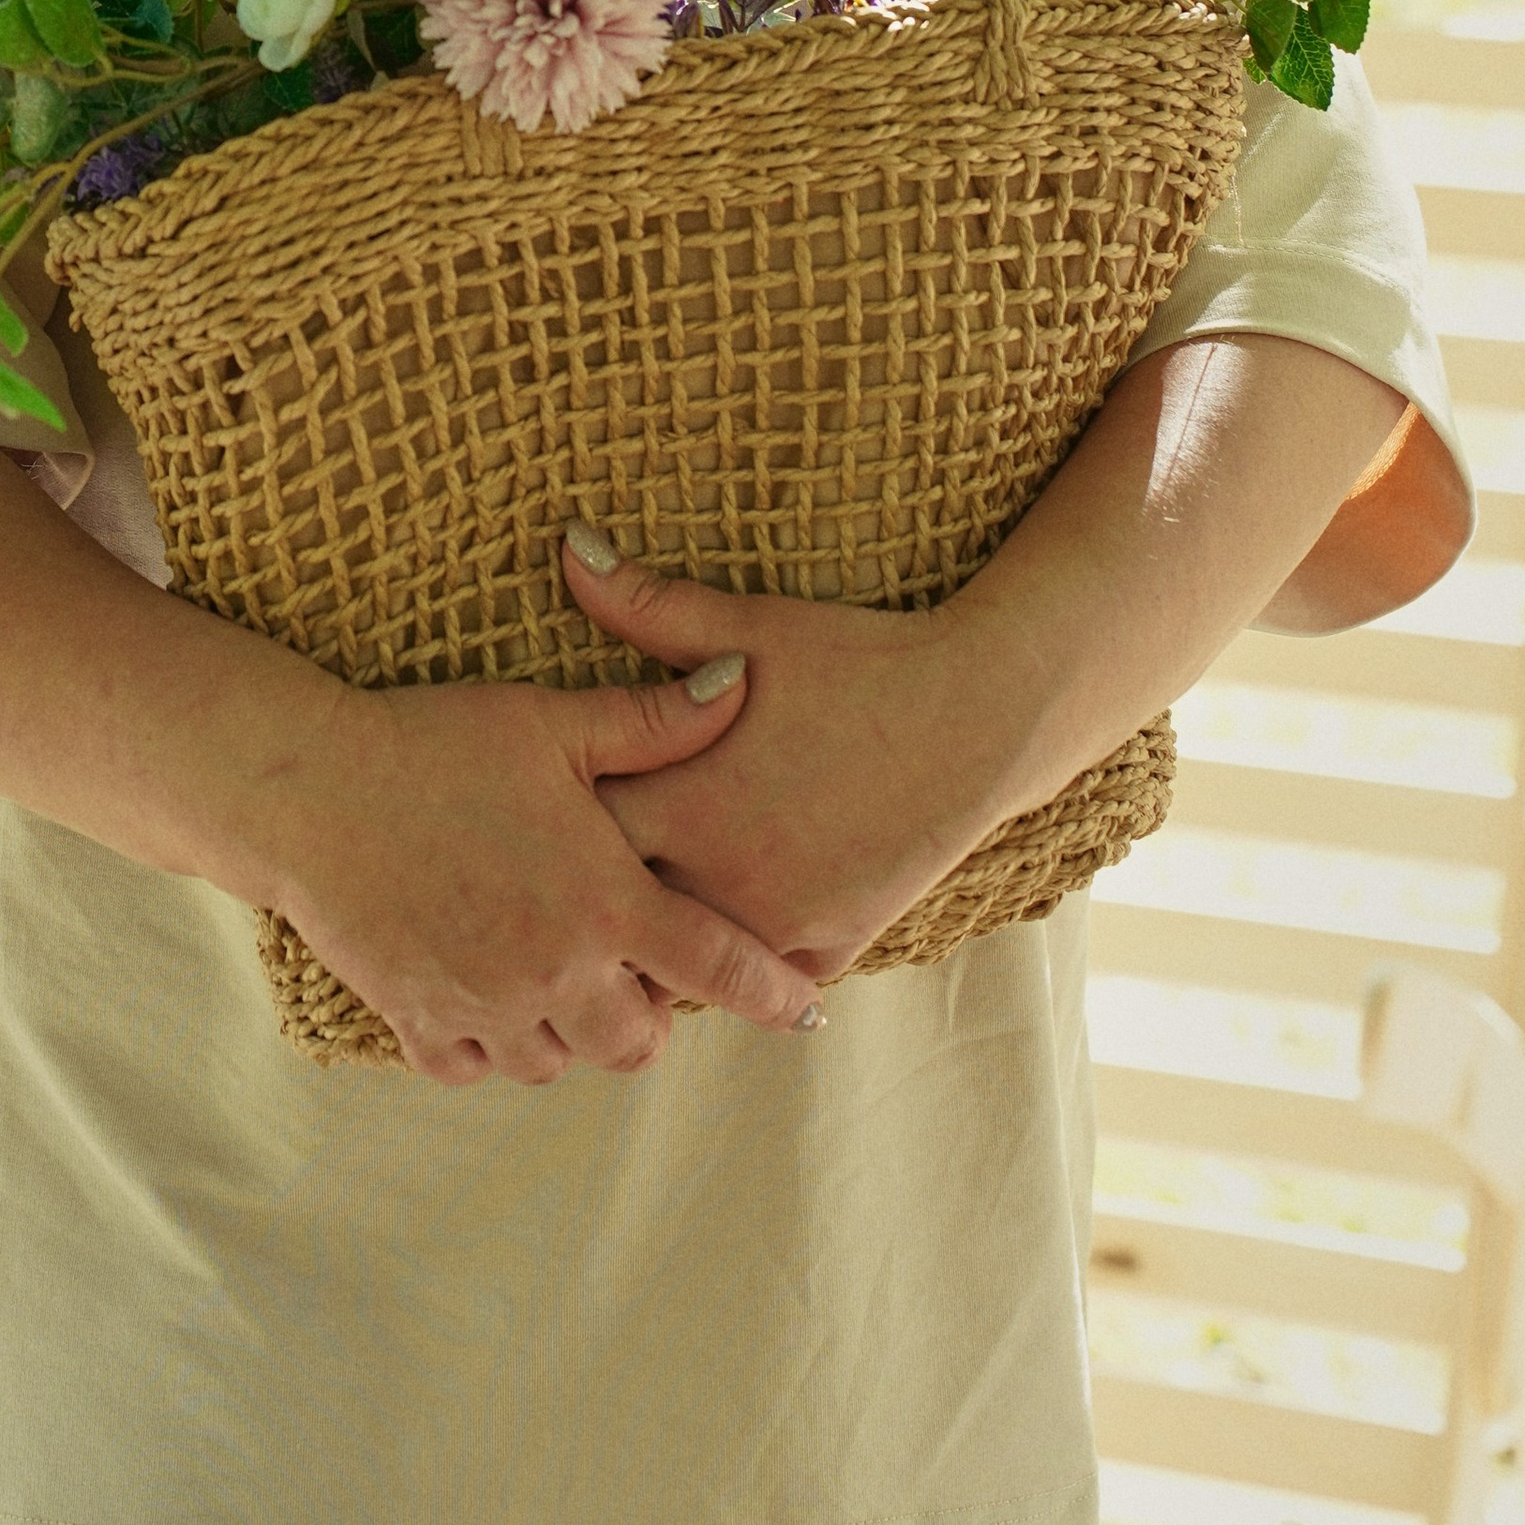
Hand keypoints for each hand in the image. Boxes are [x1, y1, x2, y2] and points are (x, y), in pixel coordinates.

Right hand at [269, 657, 830, 1087]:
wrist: (310, 790)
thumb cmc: (436, 742)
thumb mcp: (551, 721)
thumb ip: (655, 719)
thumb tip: (742, 682)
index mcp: (604, 898)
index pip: (717, 966)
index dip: (771, 993)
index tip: (801, 1009)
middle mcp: (555, 968)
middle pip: (638, 1041)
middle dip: (654, 1016)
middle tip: (641, 975)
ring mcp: (487, 1003)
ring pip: (560, 1063)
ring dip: (575, 1033)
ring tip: (566, 983)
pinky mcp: (420, 1018)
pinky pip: (477, 1068)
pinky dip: (495, 1047)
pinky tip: (494, 1001)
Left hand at [562, 529, 1014, 980]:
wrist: (985, 715)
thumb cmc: (862, 662)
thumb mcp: (750, 627)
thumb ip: (648, 604)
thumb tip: (567, 547)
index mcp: (689, 804)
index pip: (574, 835)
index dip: (551, 820)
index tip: (539, 802)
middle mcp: (725, 882)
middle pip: (618, 910)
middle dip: (592, 888)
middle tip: (563, 870)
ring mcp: (781, 927)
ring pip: (682, 958)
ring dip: (656, 931)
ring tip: (624, 909)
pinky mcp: (831, 949)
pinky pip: (755, 977)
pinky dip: (730, 959)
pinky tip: (710, 933)